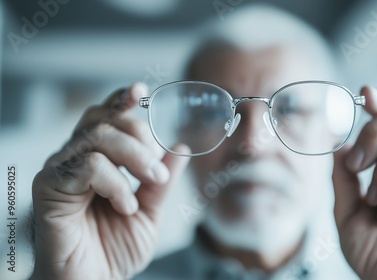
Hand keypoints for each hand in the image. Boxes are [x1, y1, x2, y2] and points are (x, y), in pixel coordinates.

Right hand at [31, 84, 189, 279]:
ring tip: (149, 183)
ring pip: (98, 137)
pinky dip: (115, 182)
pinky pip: (88, 165)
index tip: (141, 91)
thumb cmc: (113, 249)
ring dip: (134, 157)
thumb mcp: (150, 212)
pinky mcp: (49, 187)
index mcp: (98, 159)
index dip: (121, 100)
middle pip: (104, 119)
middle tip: (157, 170)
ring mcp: (61, 171)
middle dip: (140, 135)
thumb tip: (179, 147)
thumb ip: (161, 180)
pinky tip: (124, 205)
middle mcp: (76, 159)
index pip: (106, 117)